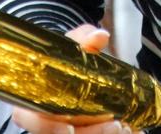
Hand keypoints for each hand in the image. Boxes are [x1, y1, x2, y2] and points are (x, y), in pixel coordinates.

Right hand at [11, 26, 133, 133]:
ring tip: (125, 127)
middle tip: (115, 125)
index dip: (46, 127)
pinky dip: (110, 133)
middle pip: (59, 133)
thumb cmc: (67, 56)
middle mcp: (44, 117)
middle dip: (89, 133)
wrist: (73, 65)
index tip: (68, 129)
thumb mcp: (73, 42)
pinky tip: (131, 130)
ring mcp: (60, 126)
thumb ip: (84, 37)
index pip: (29, 117)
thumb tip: (99, 36)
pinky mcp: (79, 128)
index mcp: (34, 97)